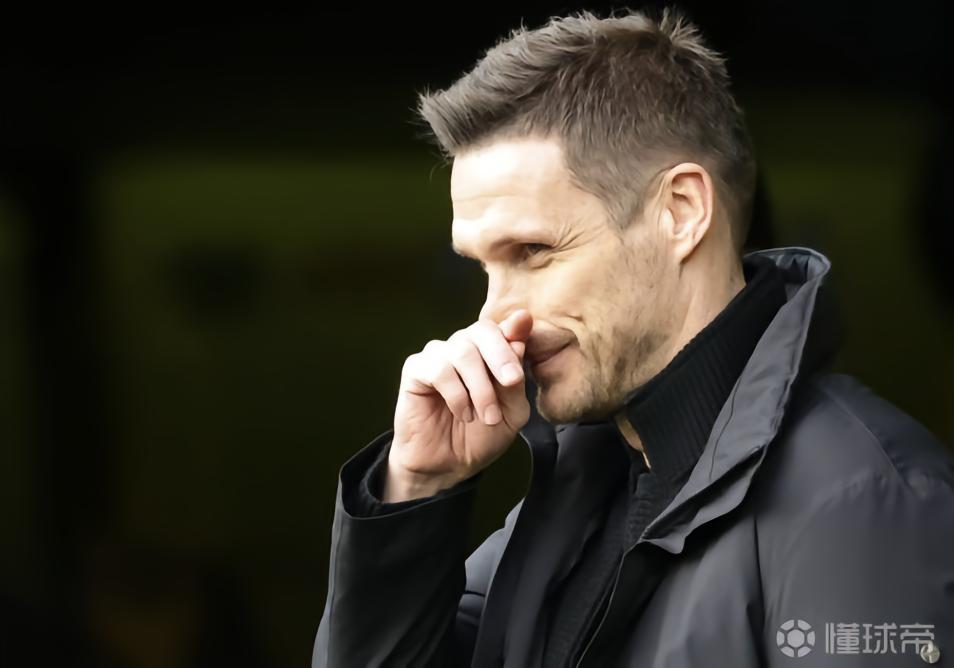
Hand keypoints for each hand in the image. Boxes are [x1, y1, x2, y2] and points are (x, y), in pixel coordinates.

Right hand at [383, 309, 533, 501]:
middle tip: (511, 381)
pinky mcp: (416, 369)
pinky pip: (438, 368)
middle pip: (482, 331)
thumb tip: (519, 341)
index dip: (514, 327)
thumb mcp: (513, 412)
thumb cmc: (481, 436)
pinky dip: (456, 393)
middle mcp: (464, 347)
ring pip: (462, 351)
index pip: (503, 328)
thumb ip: (516, 379)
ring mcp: (438, 355)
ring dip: (480, 386)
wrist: (448, 465)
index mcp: (490, 352)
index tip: (524, 326)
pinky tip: (462, 412)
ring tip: (487, 415)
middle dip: (501, 355)